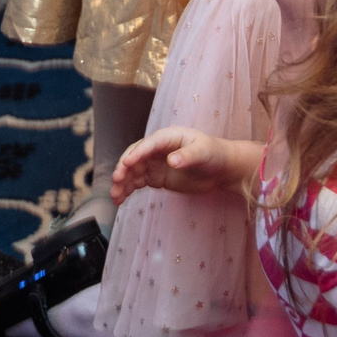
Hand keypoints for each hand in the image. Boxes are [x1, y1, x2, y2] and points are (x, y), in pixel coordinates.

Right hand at [112, 127, 245, 201]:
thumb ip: (188, 156)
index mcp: (168, 137)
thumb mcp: (203, 153)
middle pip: (135, 157)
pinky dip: (127, 189)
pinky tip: (119, 199)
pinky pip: (137, 182)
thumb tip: (172, 160)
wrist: (220, 169)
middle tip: (117, 181)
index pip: (149, 144)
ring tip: (115, 196)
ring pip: (133, 171)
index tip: (126, 163)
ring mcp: (155, 163)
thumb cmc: (214, 154)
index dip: (137, 153)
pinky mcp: (155, 177)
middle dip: (124, 168)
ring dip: (122, 182)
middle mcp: (157, 149)